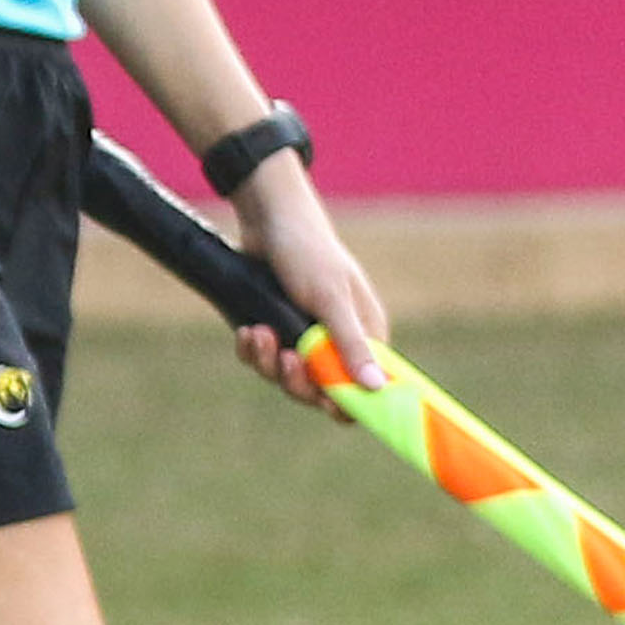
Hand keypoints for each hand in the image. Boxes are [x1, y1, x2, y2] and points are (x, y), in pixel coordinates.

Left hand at [227, 157, 387, 413]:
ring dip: (267, 361)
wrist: (267, 220)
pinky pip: (261, 359)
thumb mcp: (330, 299)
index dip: (348, 403)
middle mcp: (335, 342)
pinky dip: (251, 350)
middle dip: (296, 380)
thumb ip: (350, 343)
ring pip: (285, 377)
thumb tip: (377, 387)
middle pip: (319, 391)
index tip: (326, 405)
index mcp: (365, 336)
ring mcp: (302, 338)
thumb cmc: (308, 252)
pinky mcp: (274, 331)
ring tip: (258, 331)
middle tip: (284, 358)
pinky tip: (247, 331)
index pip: (366, 388)